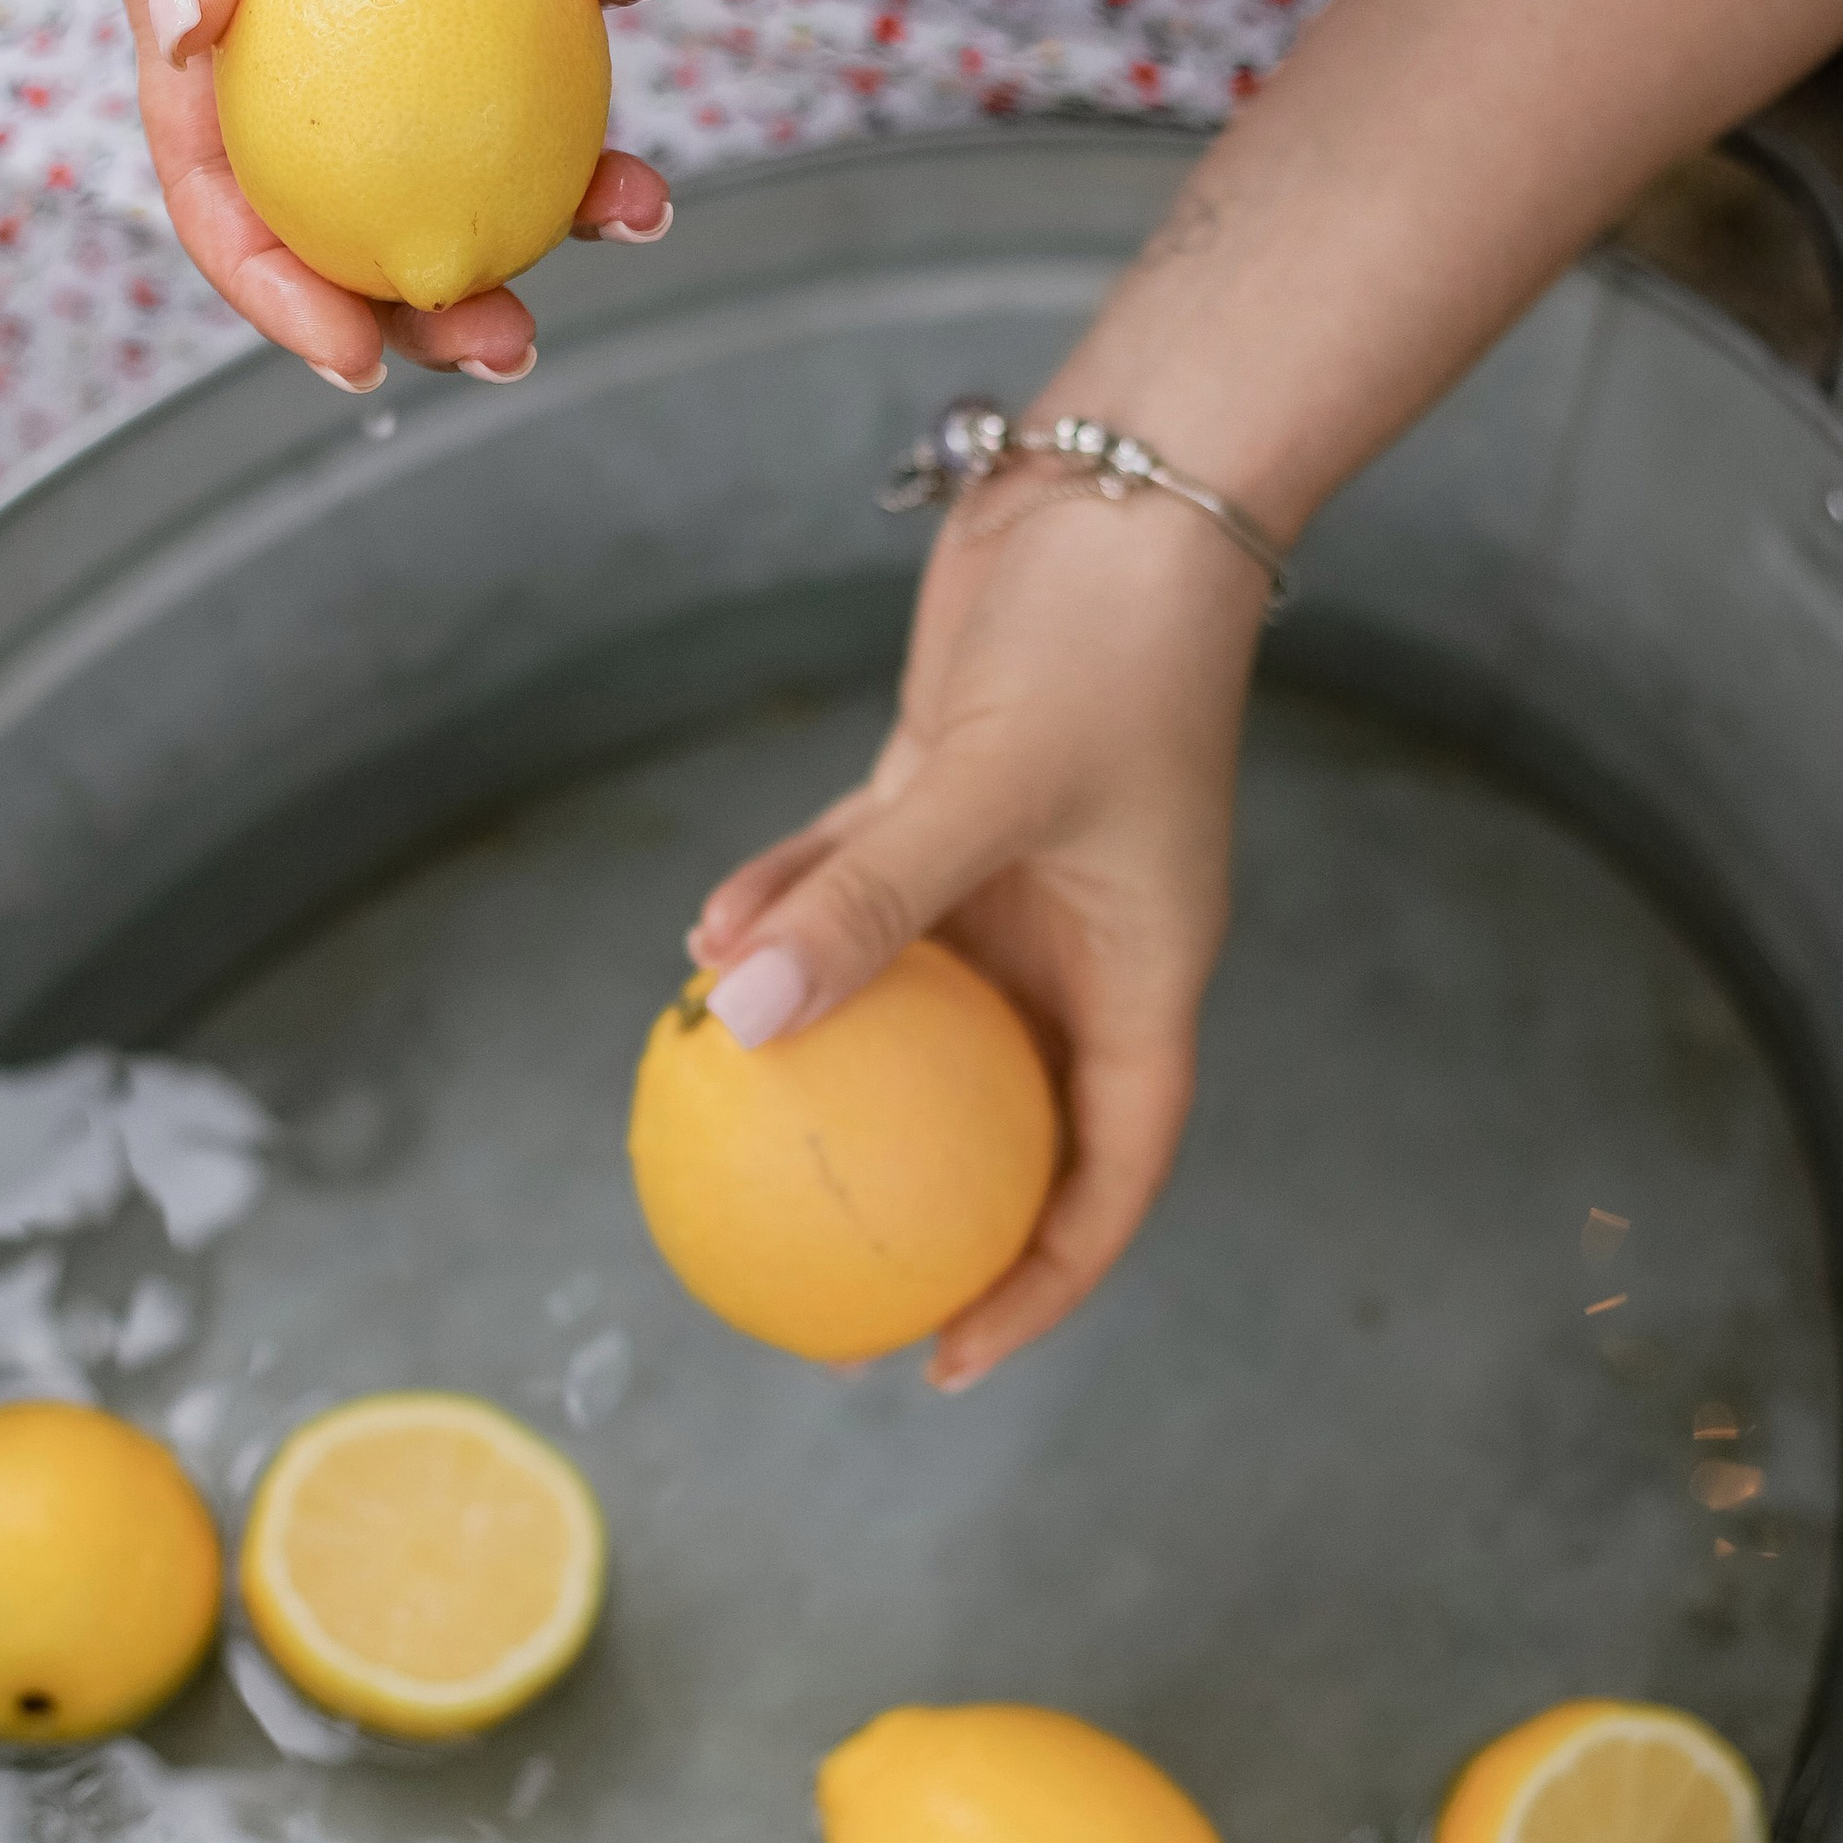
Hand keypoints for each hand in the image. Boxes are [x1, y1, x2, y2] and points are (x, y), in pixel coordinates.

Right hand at [47, 0, 675, 388]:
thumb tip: (198, 35)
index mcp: (200, 17)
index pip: (230, 194)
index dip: (282, 294)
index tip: (357, 360)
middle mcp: (316, 17)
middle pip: (378, 194)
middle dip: (444, 297)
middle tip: (515, 341)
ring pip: (499, 113)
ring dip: (573, 184)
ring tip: (642, 211)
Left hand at [688, 488, 1271, 1387]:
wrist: (1126, 485)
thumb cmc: (1105, 643)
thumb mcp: (985, 788)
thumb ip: (869, 903)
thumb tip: (740, 1018)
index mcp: (1142, 976)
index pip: (1104, 1174)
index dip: (1038, 1284)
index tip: (943, 1356)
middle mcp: (1080, 943)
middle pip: (1001, 1113)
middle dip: (919, 1201)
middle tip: (813, 1277)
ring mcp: (1011, 873)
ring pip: (910, 998)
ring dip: (824, 1041)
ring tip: (720, 1103)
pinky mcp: (943, 794)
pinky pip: (855, 884)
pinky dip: (790, 908)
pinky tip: (700, 937)